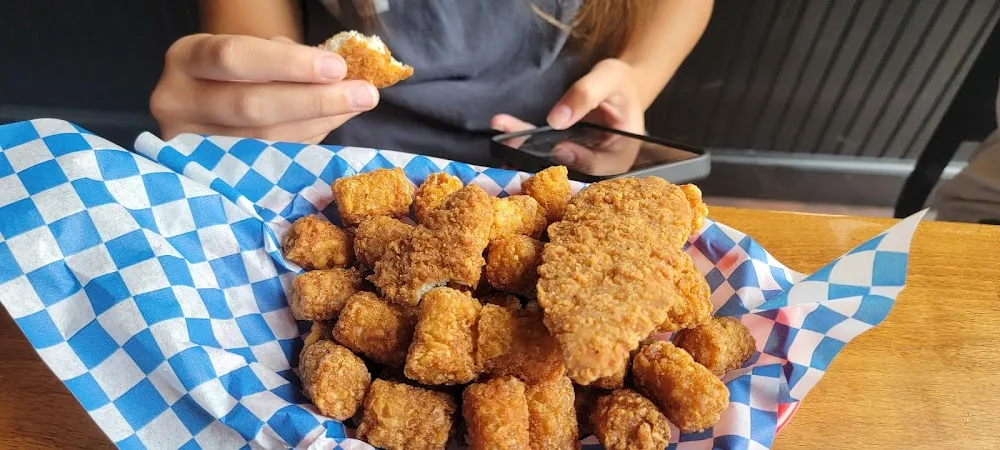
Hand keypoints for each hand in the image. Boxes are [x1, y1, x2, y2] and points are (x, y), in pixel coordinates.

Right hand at [150, 34, 379, 143]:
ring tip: (356, 106)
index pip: (234, 58)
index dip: (288, 64)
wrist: (211, 99)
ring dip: (319, 123)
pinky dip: (308, 141)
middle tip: (363, 94)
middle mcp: (177, 102)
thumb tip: (345, 78)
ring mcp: (192, 145)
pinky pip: (270, 163)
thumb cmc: (243, 70)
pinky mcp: (214, 174)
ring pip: (264, 140)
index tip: (337, 67)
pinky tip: (333, 125)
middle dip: (314, 100)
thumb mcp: (256, 52)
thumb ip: (291, 59)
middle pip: (250, 105)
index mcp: (185, 58)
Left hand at [491, 59, 645, 174]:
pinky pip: (542, 150)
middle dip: (539, 162)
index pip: (599, 165)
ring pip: (550, 162)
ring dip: (524, 153)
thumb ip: (586, 95)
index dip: (579, 159)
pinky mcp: (564, 150)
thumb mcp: (609, 78)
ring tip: (502, 140)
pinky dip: (522, 142)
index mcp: (621, 153)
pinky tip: (503, 130)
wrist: (619, 86)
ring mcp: (579, 159)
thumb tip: (556, 120)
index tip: (559, 148)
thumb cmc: (621, 82)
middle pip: (570, 170)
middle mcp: (599, 164)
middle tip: (514, 151)